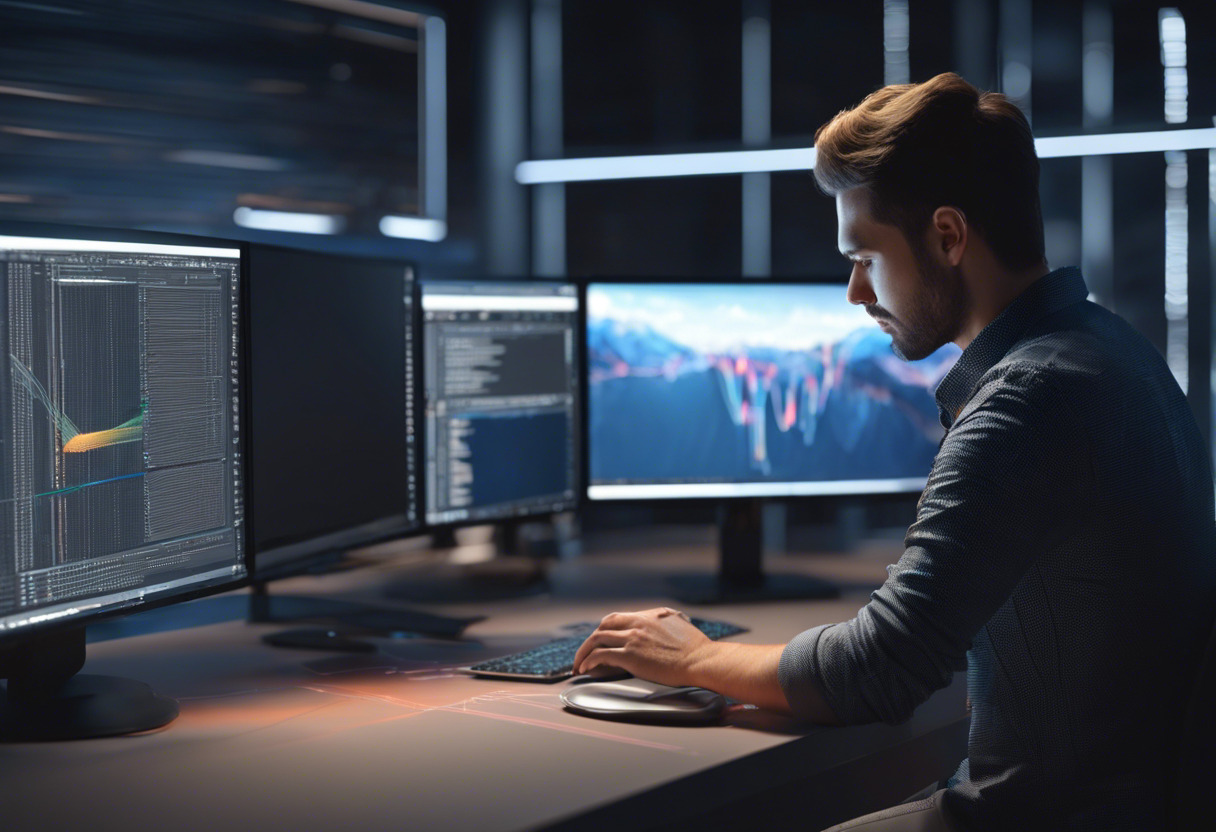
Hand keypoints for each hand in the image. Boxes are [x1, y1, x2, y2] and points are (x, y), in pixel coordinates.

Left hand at [572, 607, 711, 687]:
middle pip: (603, 627)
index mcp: (648, 616)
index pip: (616, 618)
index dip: (604, 630)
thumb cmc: (694, 648)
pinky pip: (601, 656)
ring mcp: (632, 638)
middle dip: (590, 640)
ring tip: (578, 665)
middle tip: (585, 653)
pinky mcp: (630, 655)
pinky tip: (585, 669)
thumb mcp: (678, 623)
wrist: (699, 660)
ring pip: (597, 639)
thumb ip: (665, 619)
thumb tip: (668, 617)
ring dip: (583, 652)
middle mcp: (637, 624)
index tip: (599, 641)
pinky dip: (589, 661)